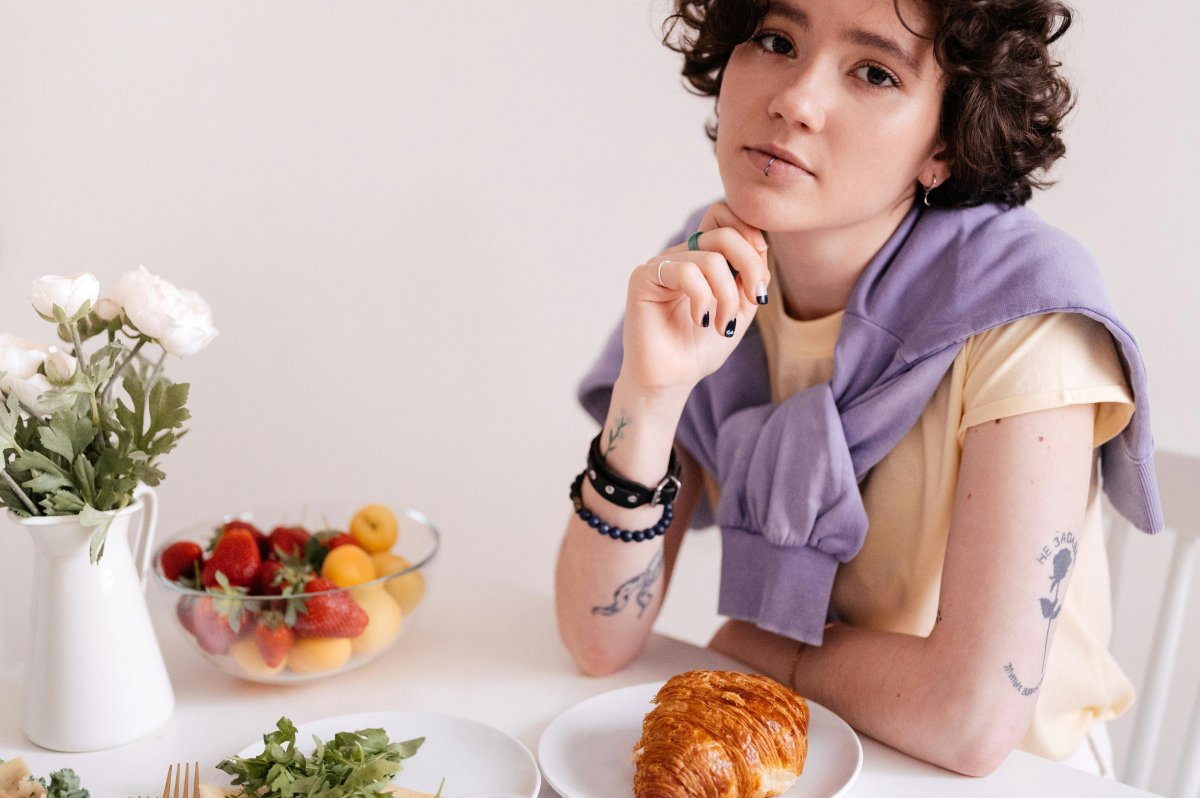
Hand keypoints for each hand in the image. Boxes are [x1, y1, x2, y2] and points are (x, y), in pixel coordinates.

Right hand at [619, 202, 769, 394]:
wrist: (672, 378)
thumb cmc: (701, 347)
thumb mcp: (741, 307)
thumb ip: (751, 274)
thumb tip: (760, 241)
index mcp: (702, 256)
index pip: (724, 215)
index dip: (750, 233)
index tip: (759, 277)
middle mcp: (681, 255)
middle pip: (724, 233)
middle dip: (750, 267)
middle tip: (755, 300)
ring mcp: (661, 264)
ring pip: (711, 259)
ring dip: (728, 296)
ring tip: (723, 324)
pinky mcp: (643, 278)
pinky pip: (686, 273)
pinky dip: (703, 299)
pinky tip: (701, 320)